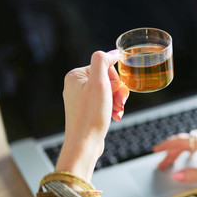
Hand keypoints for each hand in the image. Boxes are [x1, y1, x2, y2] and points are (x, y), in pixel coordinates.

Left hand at [56, 50, 128, 181]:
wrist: (85, 144)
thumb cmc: (91, 115)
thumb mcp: (99, 83)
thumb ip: (102, 62)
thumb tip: (112, 52)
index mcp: (76, 76)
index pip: (104, 66)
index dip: (115, 78)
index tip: (117, 91)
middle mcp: (77, 85)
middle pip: (108, 79)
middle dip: (118, 92)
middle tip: (119, 103)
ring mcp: (82, 98)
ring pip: (109, 92)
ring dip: (117, 101)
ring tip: (117, 111)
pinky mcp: (88, 110)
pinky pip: (105, 102)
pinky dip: (113, 108)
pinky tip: (115, 116)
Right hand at [154, 131, 196, 187]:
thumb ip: (195, 175)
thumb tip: (177, 174)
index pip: (182, 141)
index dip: (167, 146)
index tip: (156, 150)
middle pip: (186, 141)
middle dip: (172, 152)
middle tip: (163, 163)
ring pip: (195, 141)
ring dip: (183, 150)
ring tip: (176, 160)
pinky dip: (194, 148)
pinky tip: (195, 155)